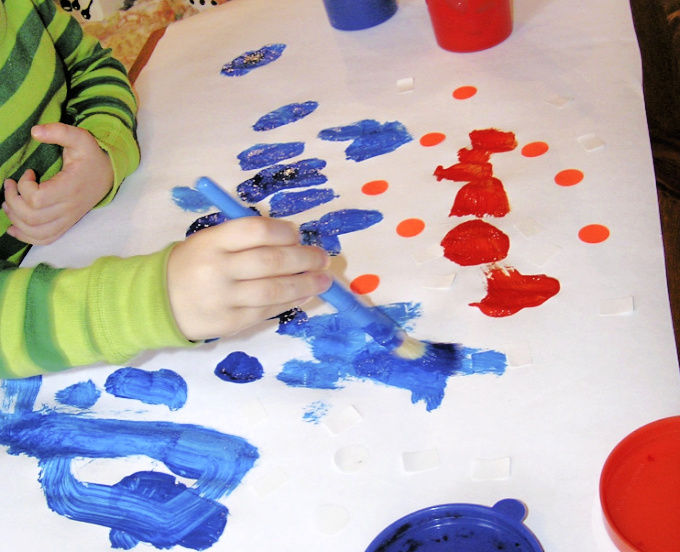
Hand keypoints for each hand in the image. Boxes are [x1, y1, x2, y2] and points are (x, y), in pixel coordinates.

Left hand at [2, 123, 113, 244]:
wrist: (108, 175)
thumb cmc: (91, 157)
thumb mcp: (80, 138)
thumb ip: (60, 131)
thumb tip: (35, 132)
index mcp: (71, 189)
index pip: (37, 199)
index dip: (24, 186)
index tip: (28, 172)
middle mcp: (69, 208)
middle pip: (32, 217)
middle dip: (13, 201)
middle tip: (10, 185)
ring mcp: (68, 219)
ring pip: (36, 231)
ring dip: (16, 219)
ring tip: (8, 204)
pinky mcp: (66, 224)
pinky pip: (45, 239)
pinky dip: (26, 237)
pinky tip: (14, 228)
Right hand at [167, 217, 332, 340]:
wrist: (158, 301)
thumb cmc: (193, 264)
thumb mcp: (209, 241)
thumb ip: (245, 239)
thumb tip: (294, 240)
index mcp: (212, 242)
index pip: (255, 231)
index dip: (283, 231)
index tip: (298, 234)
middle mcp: (218, 269)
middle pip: (270, 262)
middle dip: (304, 258)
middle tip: (323, 258)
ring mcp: (224, 299)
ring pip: (273, 291)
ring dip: (305, 284)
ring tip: (324, 280)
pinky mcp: (230, 323)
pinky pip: (267, 311)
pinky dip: (291, 302)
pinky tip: (305, 295)